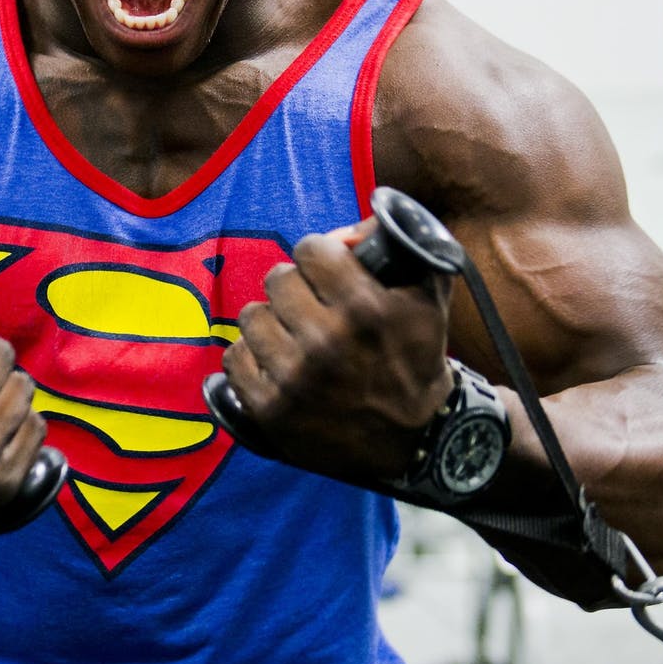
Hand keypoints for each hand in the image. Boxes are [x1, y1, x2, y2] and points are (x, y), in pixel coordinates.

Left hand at [220, 220, 455, 482]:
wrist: (416, 441)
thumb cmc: (418, 361)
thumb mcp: (428, 299)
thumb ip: (403, 249)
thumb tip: (360, 222)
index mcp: (364, 309)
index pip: (309, 249)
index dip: (319, 257)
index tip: (326, 272)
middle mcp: (326, 342)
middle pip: (277, 278)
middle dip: (295, 288)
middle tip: (311, 306)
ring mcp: (294, 379)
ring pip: (252, 316)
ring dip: (272, 323)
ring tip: (294, 337)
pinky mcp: (270, 410)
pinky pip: (234, 358)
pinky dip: (252, 358)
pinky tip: (276, 364)